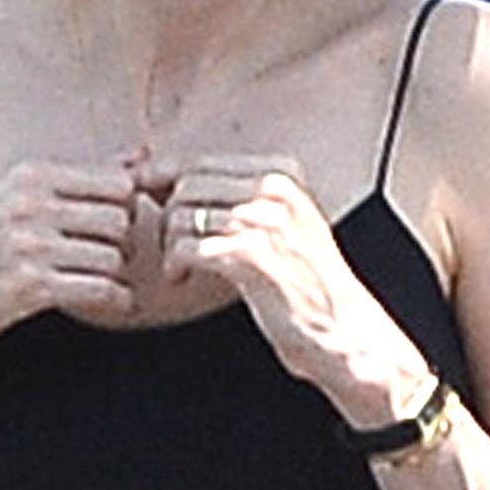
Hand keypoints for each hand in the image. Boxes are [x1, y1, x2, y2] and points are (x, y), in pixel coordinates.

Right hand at [0, 157, 141, 374]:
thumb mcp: (19, 202)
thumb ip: (81, 179)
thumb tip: (141, 154)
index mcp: (29, 176)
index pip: (118, 182)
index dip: (127, 209)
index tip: (115, 232)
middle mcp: (28, 204)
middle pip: (121, 218)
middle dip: (124, 244)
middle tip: (113, 262)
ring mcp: (28, 244)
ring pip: (114, 255)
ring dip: (119, 276)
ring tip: (106, 284)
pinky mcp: (29, 285)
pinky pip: (102, 288)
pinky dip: (116, 299)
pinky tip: (112, 302)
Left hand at [162, 155, 405, 391]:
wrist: (341, 328)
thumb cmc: (304, 282)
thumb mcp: (281, 224)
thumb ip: (238, 199)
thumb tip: (171, 181)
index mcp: (280, 176)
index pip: (200, 161)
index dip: (163, 181)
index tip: (148, 199)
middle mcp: (274, 191)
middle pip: (186, 184)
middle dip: (163, 215)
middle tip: (166, 242)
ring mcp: (264, 221)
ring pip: (182, 214)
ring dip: (168, 244)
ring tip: (177, 264)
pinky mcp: (251, 255)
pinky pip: (187, 246)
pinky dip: (174, 264)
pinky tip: (180, 278)